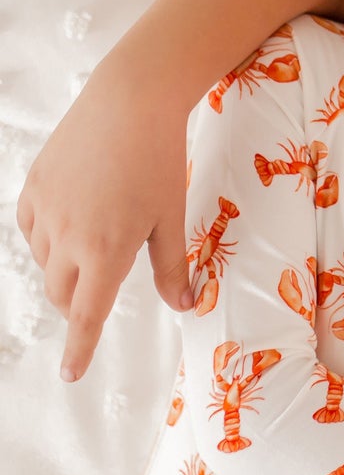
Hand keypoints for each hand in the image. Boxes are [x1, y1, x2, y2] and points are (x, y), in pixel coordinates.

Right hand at [16, 71, 194, 380]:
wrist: (129, 101)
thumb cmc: (160, 160)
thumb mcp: (172, 216)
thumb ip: (172, 265)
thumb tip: (181, 305)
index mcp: (105, 251)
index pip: (86, 315)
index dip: (79, 348)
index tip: (71, 373)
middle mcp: (66, 238)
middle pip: (63, 294)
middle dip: (80, 302)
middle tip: (102, 287)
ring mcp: (43, 212)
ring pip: (46, 263)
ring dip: (66, 267)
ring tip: (99, 236)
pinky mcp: (31, 188)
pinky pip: (31, 230)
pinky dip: (49, 238)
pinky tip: (74, 219)